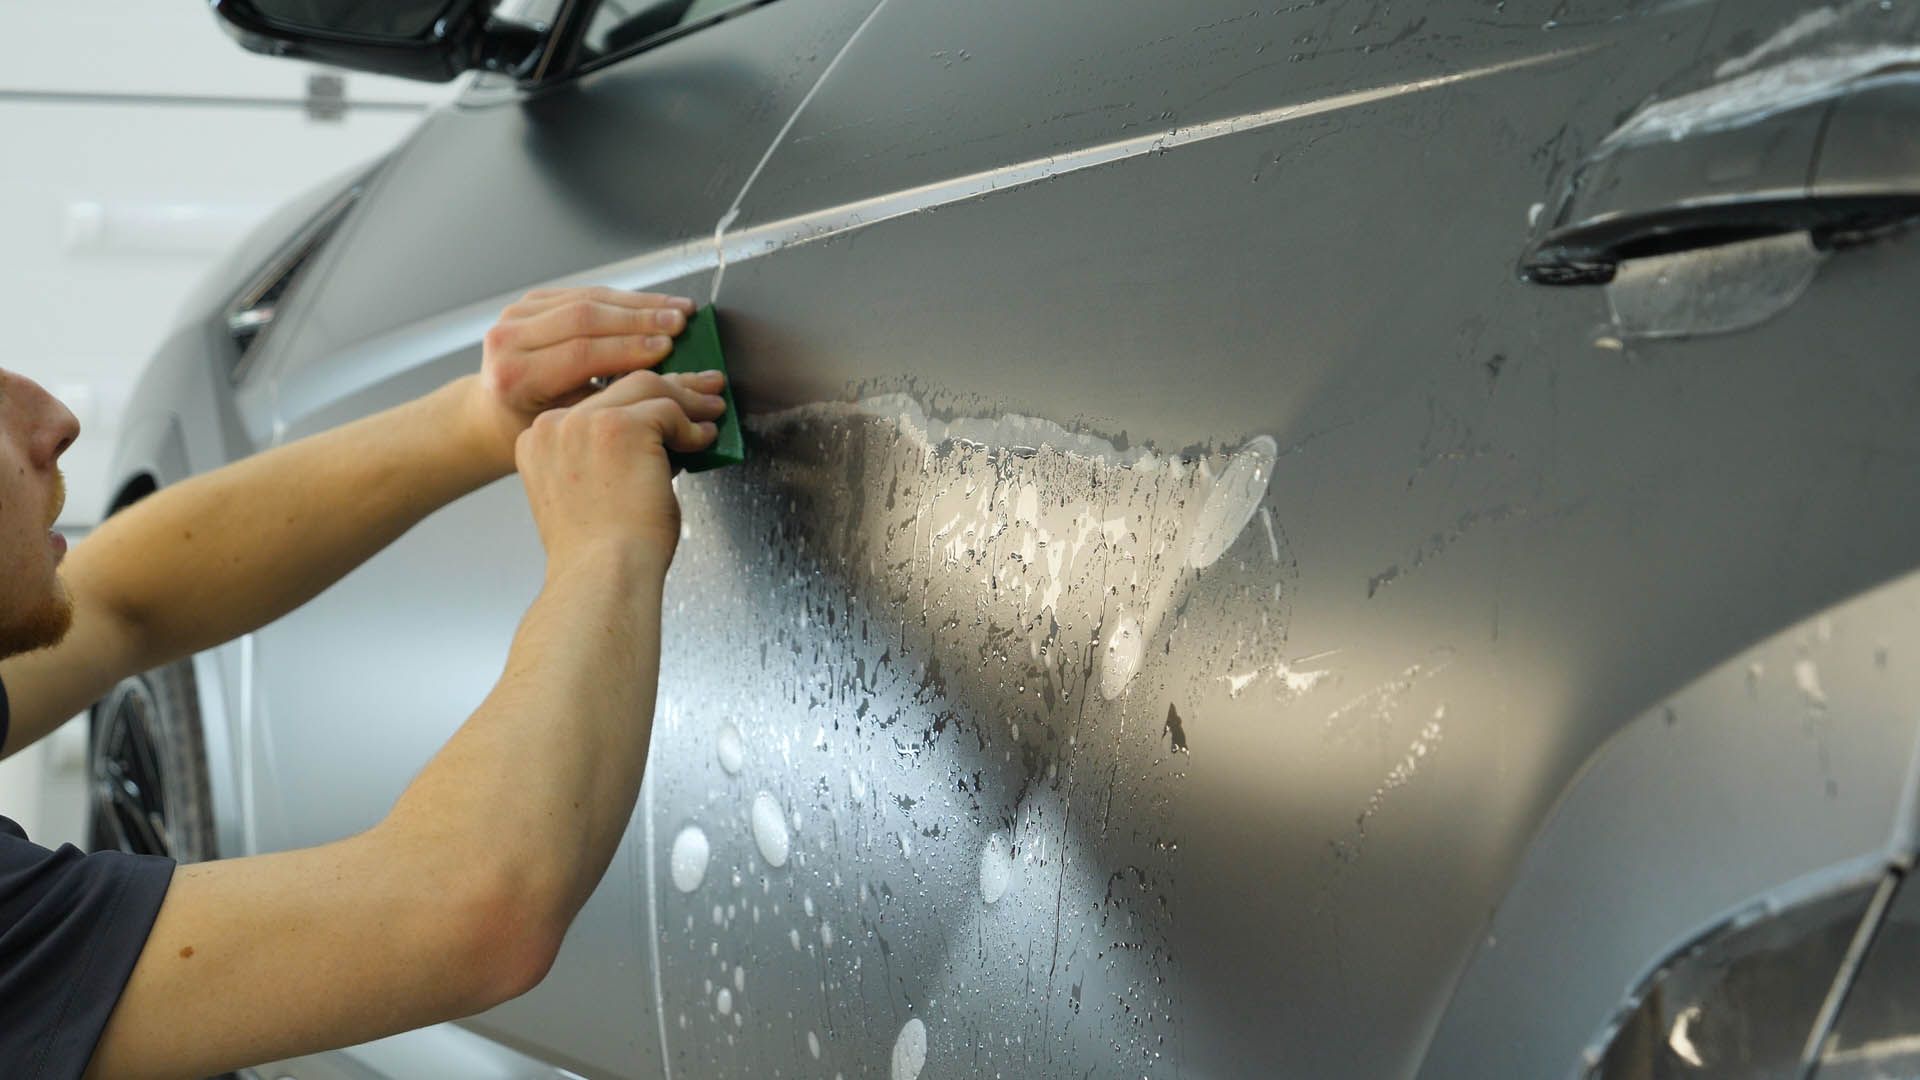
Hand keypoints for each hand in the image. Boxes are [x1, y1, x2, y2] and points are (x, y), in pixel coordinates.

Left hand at [464, 286, 697, 473]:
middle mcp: (508, 340)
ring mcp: (516, 315)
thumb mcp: (569, 423)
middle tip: (679, 323)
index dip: (628, 347)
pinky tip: (654, 304)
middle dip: (640, 319)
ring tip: (677, 310)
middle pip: (584, 318)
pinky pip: (585, 292)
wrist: (497, 411)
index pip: (580, 353)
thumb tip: (659, 377)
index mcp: (515, 377)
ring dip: (639, 304)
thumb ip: (605, 397)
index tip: (667, 347)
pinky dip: (624, 299)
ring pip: (588, 298)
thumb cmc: (536, 425)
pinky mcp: (531, 301)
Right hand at [513, 366, 727, 569]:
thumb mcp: (590, 492)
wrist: (603, 575)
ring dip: (688, 398)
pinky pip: (668, 411)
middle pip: (621, 387)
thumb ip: (606, 458)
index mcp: (540, 442)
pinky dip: (692, 426)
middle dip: (669, 386)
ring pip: (647, 387)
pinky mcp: (618, 427)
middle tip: (702, 388)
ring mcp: (584, 422)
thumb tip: (659, 438)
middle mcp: (555, 426)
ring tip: (713, 408)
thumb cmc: (601, 552)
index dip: (638, 400)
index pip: (596, 403)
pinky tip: (705, 440)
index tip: (668, 399)